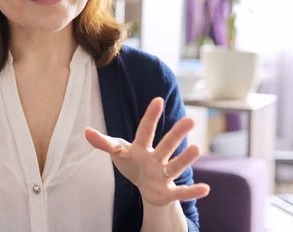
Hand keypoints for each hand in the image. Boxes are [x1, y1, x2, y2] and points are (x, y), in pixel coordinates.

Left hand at [85, 97, 209, 206]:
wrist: (147, 188)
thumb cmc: (133, 164)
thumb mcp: (118, 153)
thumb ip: (103, 143)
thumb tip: (85, 131)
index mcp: (141, 148)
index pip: (144, 130)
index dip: (150, 116)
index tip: (158, 100)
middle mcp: (156, 159)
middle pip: (165, 145)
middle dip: (176, 134)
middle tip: (190, 119)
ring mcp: (163, 175)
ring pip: (175, 166)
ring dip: (185, 159)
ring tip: (197, 148)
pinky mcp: (168, 192)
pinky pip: (181, 192)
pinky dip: (193, 192)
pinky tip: (206, 189)